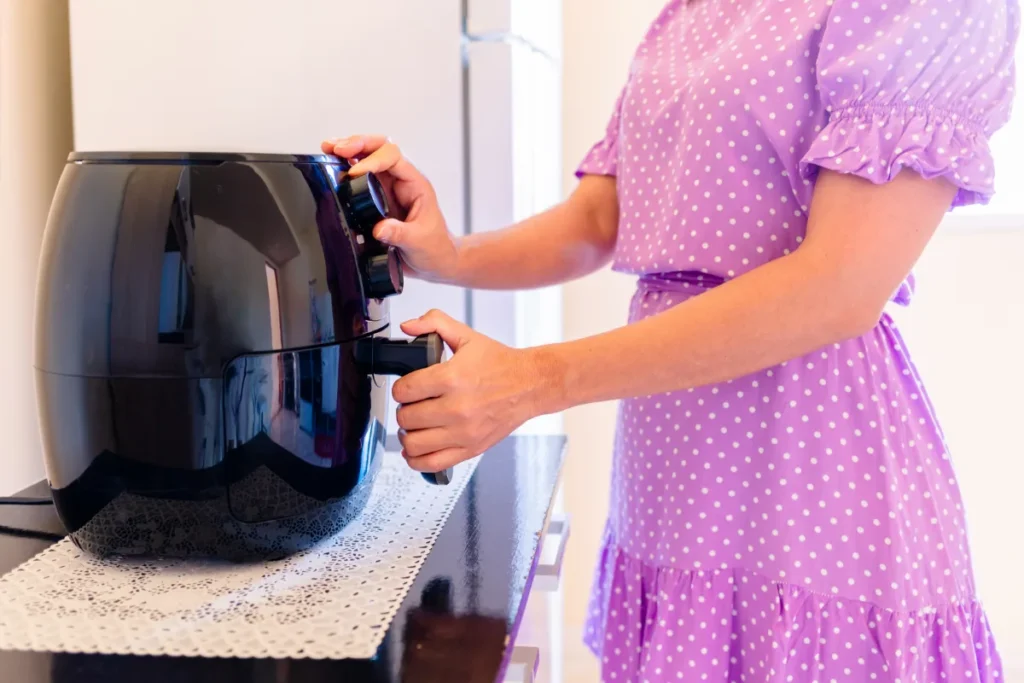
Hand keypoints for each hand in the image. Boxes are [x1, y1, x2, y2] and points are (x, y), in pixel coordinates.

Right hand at [321, 135, 459, 282]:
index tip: (354, 173)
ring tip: (328, 148)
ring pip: (369, 157)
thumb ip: (400, 234)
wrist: (435, 260)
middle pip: (380, 148)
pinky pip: (361, 176)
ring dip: (349, 150)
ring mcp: (388, 187)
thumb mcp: (419, 242)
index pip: (394, 158)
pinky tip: (332, 165)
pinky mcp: (377, 198)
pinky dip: (346, 167)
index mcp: (415, 184)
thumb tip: (378, 229)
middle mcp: (401, 180)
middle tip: (336, 148)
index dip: (373, 160)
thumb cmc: (434, 247)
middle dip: (358, 144)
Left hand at [392, 310, 550, 473]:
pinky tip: (417, 448)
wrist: (531, 385)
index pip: (404, 390)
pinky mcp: (470, 448)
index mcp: (452, 378)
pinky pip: (432, 463)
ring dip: (407, 434)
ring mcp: (464, 432)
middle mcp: (457, 408)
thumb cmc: (500, 364)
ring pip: (414, 443)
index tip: (407, 387)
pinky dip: (417, 459)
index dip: (400, 388)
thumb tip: (408, 326)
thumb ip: (434, 323)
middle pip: (406, 417)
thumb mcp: (466, 336)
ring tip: (414, 425)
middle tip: (412, 405)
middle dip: (404, 410)